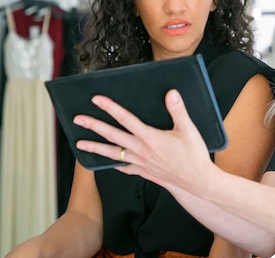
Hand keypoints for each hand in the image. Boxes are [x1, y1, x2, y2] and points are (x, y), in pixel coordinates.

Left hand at [73, 89, 215, 192]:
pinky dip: (115, 164)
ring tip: (80, 144)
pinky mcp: (145, 173)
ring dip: (95, 147)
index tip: (97, 100)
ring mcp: (141, 163)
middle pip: (112, 136)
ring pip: (113, 154)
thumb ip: (178, 110)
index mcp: (150, 137)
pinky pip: (125, 168)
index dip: (111, 108)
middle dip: (93, 126)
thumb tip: (171, 93)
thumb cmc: (194, 156)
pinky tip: (109, 163)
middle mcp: (141, 150)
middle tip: (78, 119)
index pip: (126, 119)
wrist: (196, 182)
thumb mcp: (188, 129)